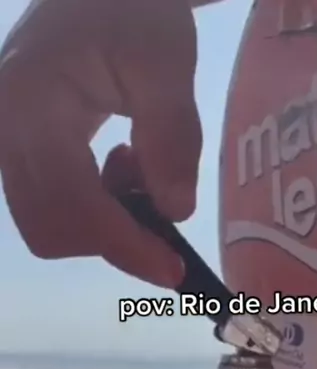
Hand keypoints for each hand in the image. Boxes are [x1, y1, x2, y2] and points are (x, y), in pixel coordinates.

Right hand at [0, 0, 201, 285]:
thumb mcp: (166, 63)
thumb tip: (175, 211)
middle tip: (161, 218)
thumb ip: (173, 136)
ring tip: (137, 173)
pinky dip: (94, 212)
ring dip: (104, 226)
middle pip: (51, 229)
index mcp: (31, 104)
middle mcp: (4, 132)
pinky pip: (51, 210)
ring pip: (49, 227)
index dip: (125, 246)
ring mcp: (7, 146)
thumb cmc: (132, 12)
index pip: (73, 202)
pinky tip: (119, 170)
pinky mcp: (21, 155)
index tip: (173, 271)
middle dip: (114, 241)